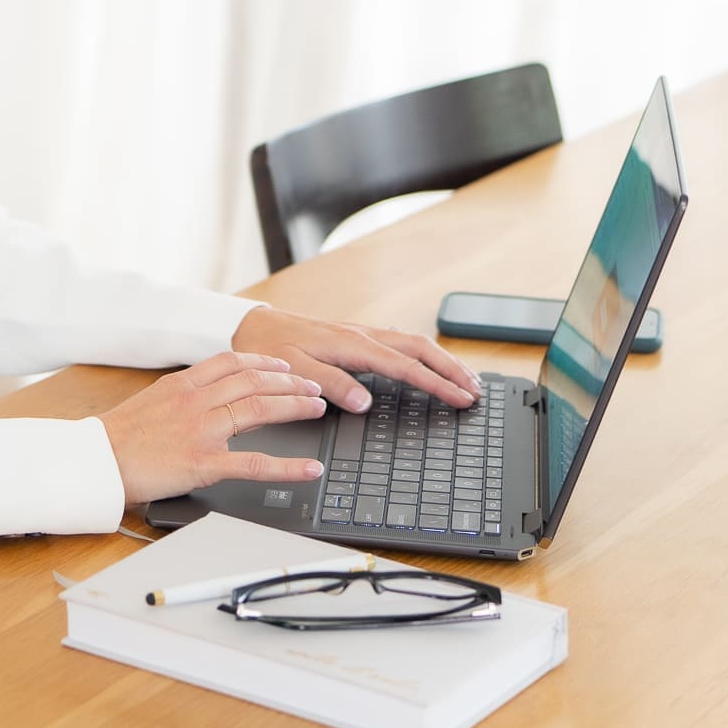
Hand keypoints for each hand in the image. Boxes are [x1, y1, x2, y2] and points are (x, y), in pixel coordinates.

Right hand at [96, 351, 329, 508]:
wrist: (98, 460)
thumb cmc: (120, 434)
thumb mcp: (153, 399)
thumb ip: (183, 393)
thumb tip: (207, 393)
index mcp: (184, 382)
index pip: (233, 361)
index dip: (265, 361)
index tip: (285, 364)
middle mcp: (197, 400)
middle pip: (255, 381)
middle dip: (290, 381)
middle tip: (313, 386)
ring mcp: (203, 430)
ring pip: (260, 408)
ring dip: (295, 405)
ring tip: (317, 407)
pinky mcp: (205, 463)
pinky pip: (255, 463)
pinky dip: (288, 466)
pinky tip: (309, 468)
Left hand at [231, 306, 481, 413]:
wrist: (250, 326)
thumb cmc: (268, 348)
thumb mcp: (293, 370)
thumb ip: (330, 384)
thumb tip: (364, 401)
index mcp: (351, 345)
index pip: (405, 367)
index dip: (437, 384)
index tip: (461, 398)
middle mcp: (360, 336)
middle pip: (419, 349)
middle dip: (451, 368)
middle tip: (477, 390)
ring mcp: (360, 334)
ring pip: (412, 343)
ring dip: (441, 360)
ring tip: (465, 379)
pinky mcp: (355, 337)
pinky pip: (398, 343)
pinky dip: (422, 354)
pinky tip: (430, 363)